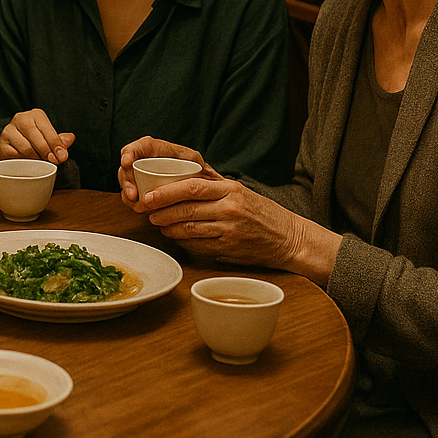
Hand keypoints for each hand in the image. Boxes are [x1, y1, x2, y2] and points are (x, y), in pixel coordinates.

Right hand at [0, 109, 72, 163]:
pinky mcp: (2, 145)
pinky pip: (15, 157)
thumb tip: (70, 139)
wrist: (12, 145)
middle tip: (53, 162)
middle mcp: (20, 119)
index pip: (47, 129)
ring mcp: (8, 132)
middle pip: (35, 137)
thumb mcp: (48, 137)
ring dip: (36, 159)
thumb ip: (59, 140)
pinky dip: (24, 163)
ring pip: (25, 148)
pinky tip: (28, 164)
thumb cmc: (35, 140)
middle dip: (46, 152)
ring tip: (41, 164)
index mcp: (35, 115)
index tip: (62, 157)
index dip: (55, 144)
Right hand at [117, 135, 215, 208]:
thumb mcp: (198, 164)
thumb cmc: (199, 173)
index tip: (127, 162)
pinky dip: (132, 201)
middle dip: (126, 179)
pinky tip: (138, 207)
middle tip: (132, 194)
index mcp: (160, 150)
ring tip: (136, 204)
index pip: (141, 146)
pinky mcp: (141, 188)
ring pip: (126, 179)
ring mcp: (142, 174)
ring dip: (127, 192)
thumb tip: (198, 168)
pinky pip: (130, 193)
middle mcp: (147, 160)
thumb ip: (196, 163)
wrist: (201, 187)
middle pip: (128, 165)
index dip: (131, 152)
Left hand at [138, 176, 338, 281]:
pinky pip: (199, 246)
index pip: (191, 187)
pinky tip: (176, 237)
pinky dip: (184, 242)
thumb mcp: (240, 192)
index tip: (149, 196)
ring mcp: (230, 231)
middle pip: (186, 209)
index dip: (166, 192)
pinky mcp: (230, 249)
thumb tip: (176, 187)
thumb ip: (213, 189)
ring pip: (189, 229)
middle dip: (162, 212)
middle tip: (148, 212)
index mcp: (231, 190)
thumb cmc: (261, 212)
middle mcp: (230, 209)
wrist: (289, 238)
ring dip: (169, 228)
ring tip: (159, 224)